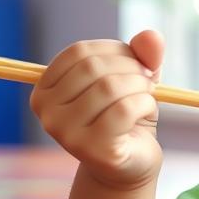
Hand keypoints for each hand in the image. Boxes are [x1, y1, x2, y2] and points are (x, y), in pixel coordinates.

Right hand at [30, 30, 164, 189]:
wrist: (132, 162)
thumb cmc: (126, 116)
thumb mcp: (133, 79)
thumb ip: (142, 54)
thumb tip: (152, 36)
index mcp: (46, 90)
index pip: (78, 52)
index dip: (114, 50)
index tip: (135, 61)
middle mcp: (46, 112)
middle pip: (92, 68)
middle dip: (131, 67)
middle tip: (148, 79)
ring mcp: (65, 133)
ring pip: (109, 88)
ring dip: (140, 86)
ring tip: (148, 95)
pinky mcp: (91, 150)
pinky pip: (123, 110)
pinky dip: (144, 104)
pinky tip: (147, 111)